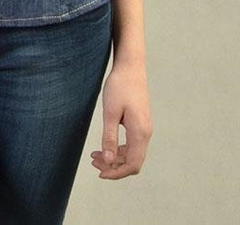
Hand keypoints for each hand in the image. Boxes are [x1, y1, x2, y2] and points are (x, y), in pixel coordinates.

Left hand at [90, 60, 152, 178]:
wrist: (130, 66)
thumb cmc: (120, 86)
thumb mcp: (110, 112)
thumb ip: (110, 138)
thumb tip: (109, 161)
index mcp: (140, 132)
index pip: (133, 164)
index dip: (117, 173)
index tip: (100, 173)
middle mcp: (146, 133)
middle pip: (133, 161)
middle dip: (114, 166)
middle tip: (93, 161)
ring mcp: (144, 127)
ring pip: (133, 153)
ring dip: (116, 158)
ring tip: (96, 155)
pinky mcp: (141, 122)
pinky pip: (133, 143)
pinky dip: (120, 148)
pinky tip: (107, 144)